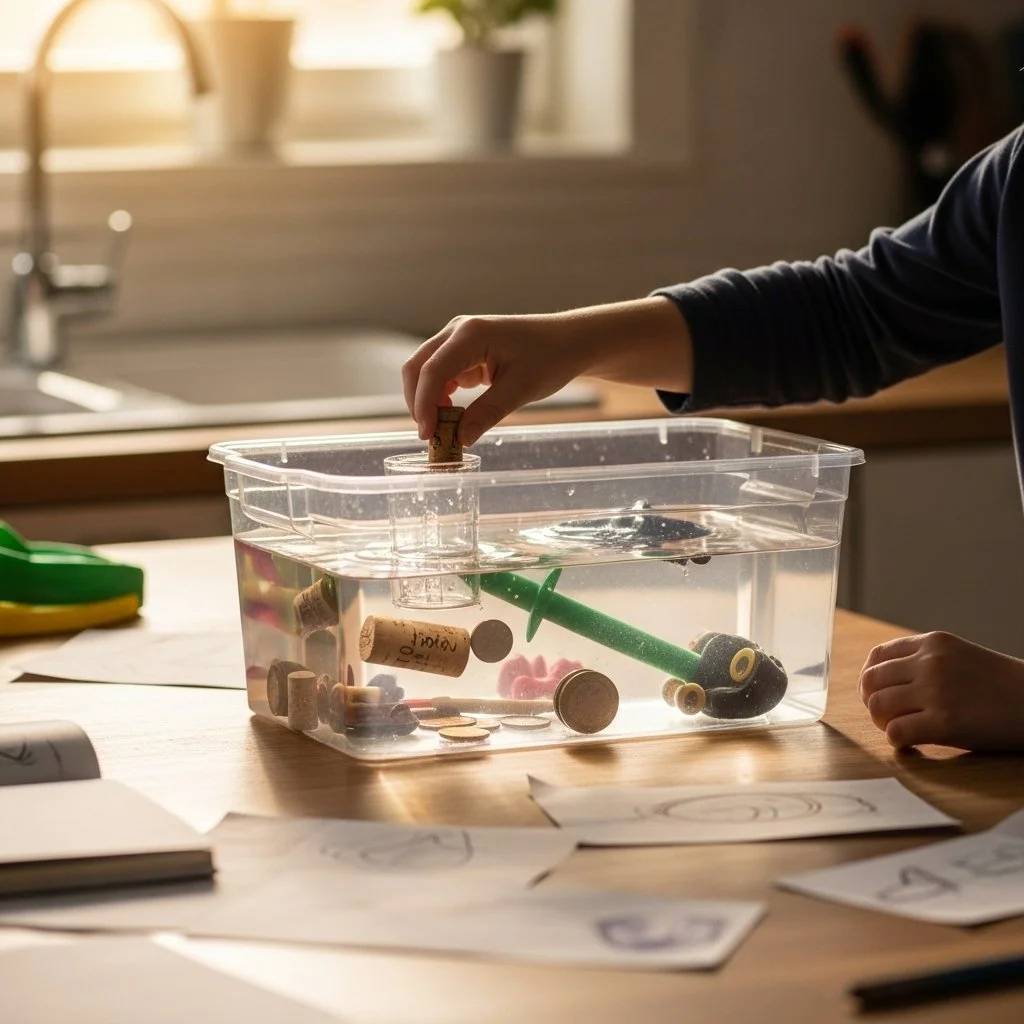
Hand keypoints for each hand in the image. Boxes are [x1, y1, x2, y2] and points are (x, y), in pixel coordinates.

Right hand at [401, 297, 691, 444]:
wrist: (569, 342)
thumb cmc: (550, 358)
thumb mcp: (520, 390)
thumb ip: (486, 413)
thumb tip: (460, 439)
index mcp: (471, 334)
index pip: (432, 371)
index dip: (425, 405)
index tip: (427, 435)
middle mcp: (458, 331)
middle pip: (418, 367)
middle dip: (419, 403)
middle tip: (430, 437)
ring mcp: (459, 338)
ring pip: (425, 370)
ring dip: (428, 399)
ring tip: (444, 428)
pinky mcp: (464, 349)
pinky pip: (440, 373)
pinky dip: (440, 395)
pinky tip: (453, 413)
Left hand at [859, 631, 1023, 750]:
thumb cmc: (1000, 686)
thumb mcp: (959, 658)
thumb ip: (923, 663)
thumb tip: (880, 685)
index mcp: (932, 643)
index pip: (878, 657)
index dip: (871, 680)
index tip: (878, 695)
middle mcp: (929, 662)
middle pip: (871, 681)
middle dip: (873, 702)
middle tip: (887, 717)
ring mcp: (936, 691)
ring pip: (877, 706)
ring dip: (882, 722)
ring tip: (900, 729)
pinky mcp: (944, 722)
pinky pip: (897, 733)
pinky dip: (897, 742)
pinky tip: (911, 745)